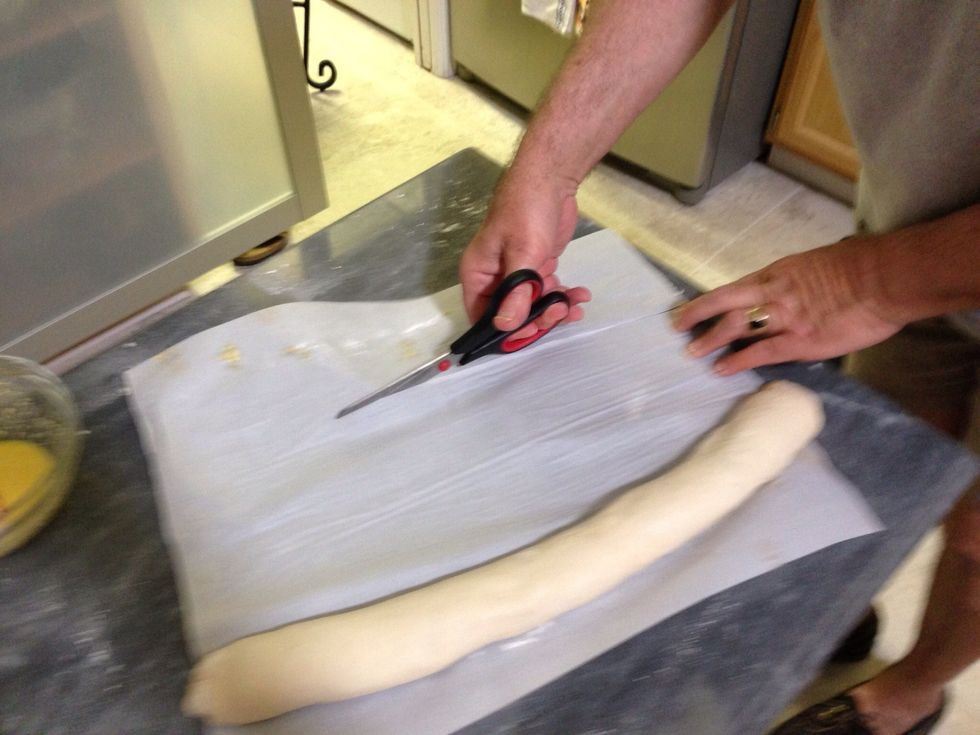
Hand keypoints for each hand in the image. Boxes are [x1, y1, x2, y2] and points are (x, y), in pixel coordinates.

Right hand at [460, 166, 590, 336]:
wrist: (551, 180)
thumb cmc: (527, 211)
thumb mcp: (523, 254)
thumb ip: (516, 293)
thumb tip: (505, 327)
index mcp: (478, 275)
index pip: (482, 317)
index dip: (505, 331)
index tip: (531, 329)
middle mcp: (493, 279)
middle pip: (510, 317)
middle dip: (537, 319)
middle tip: (559, 310)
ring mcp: (516, 275)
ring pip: (532, 308)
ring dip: (554, 310)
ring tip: (574, 302)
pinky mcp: (537, 269)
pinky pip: (546, 293)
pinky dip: (562, 297)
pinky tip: (580, 294)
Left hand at [670, 238, 904, 374]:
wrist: (885, 279)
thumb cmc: (860, 266)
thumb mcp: (818, 264)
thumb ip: (797, 280)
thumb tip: (790, 290)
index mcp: (777, 273)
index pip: (733, 288)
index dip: (708, 300)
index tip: (689, 308)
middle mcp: (773, 292)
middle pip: (724, 302)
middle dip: (697, 315)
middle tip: (677, 328)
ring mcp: (784, 317)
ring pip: (736, 326)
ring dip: (710, 340)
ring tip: (691, 352)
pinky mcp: (799, 341)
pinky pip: (761, 353)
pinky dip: (738, 361)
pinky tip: (721, 370)